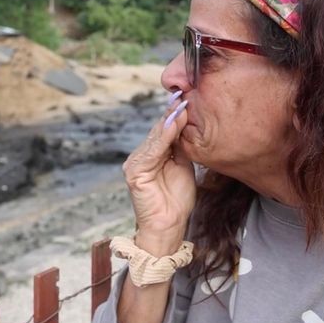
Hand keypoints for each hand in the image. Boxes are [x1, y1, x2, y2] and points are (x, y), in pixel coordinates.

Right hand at [122, 92, 195, 254]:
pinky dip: (163, 138)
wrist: (169, 226)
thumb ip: (181, 146)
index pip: (164, 130)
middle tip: (186, 95)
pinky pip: (151, 151)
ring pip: (155, 138)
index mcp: (151, 155)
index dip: (176, 115)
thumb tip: (186, 121)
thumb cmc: (176, 200)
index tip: (188, 98)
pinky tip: (173, 125)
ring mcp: (135, 164)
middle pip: (158, 131)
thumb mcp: (183, 166)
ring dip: (169, 122)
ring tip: (181, 107)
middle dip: (172, 114)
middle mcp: (140, 156)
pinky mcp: (135, 172)